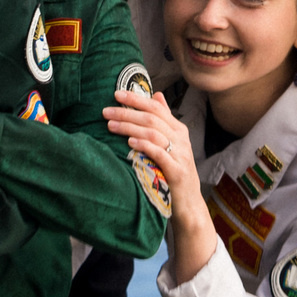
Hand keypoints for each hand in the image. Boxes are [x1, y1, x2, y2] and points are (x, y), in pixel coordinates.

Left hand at [102, 88, 202, 214]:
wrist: (189, 203)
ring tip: (111, 126)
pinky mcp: (177, 171)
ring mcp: (180, 155)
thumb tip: (157, 95)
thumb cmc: (175, 171)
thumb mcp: (172, 144)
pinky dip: (144, 146)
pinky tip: (130, 143)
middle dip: (127, 113)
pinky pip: (160, 154)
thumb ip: (164, 120)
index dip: (136, 99)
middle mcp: (181, 139)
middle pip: (152, 119)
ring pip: (154, 133)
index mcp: (179, 130)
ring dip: (130, 128)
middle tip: (106, 111)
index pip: (156, 108)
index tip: (116, 94)